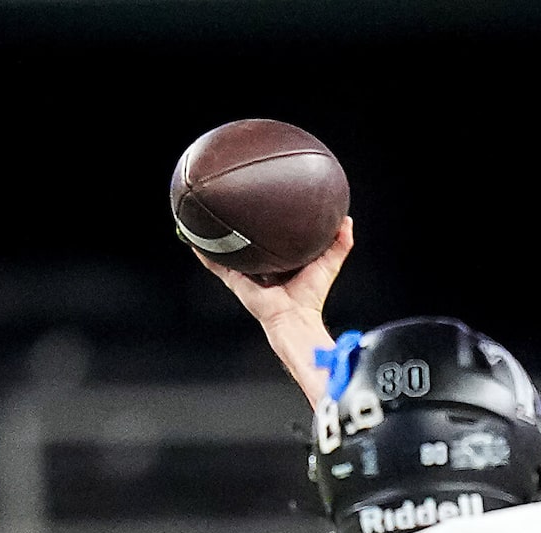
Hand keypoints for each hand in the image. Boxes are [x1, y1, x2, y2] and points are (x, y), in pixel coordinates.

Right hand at [194, 217, 351, 328]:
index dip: (270, 227)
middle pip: (250, 245)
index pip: (274, 241)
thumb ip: (340, 242)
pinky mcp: (236, 282)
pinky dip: (204, 254)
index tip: (266, 207)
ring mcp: (247, 276)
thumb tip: (347, 220)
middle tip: (234, 205)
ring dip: (217, 239)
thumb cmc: (312, 296)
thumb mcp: (329, 263)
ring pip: (229, 253)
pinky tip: (193, 240)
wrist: (295, 318)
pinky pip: (216, 266)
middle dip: (242, 228)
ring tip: (206, 218)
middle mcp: (262, 269)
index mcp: (282, 264)